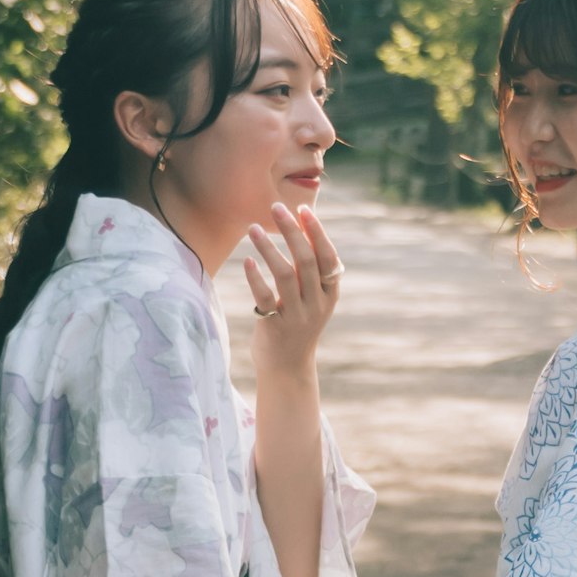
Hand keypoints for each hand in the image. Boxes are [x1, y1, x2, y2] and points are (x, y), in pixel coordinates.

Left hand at [235, 196, 338, 378]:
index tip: (302, 209)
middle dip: (292, 231)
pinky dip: (255, 278)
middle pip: (306, 261)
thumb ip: (309, 271)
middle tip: (276, 208)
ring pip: (285, 275)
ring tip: (253, 228)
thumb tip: (301, 228)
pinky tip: (247, 261)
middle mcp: (317, 304)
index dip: (316, 232)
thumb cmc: (297, 324)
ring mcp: (297, 317)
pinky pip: (264, 298)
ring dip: (268, 248)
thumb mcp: (312, 299)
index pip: (328, 257)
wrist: (288, 368)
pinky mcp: (275, 327)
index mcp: (329, 294)